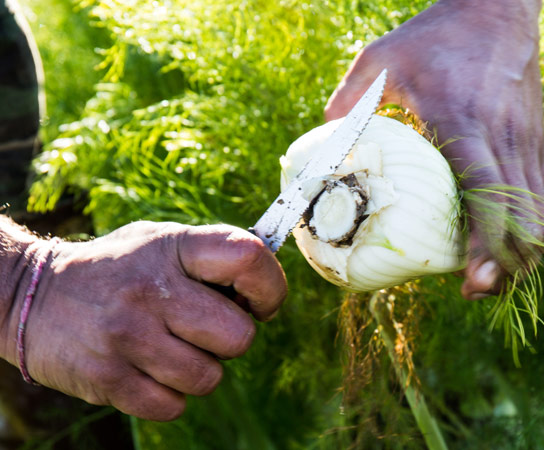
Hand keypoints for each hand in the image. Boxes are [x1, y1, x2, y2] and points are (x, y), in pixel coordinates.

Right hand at [6, 222, 285, 420]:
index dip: (270, 287)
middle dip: (231, 338)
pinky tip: (147, 369)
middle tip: (203, 329)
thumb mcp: (162, 242)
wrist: (34, 295)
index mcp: (173, 247)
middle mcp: (151, 290)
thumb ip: (214, 257)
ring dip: (199, 369)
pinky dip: (168, 395)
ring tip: (169, 347)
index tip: (259, 302)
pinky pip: (173, 406)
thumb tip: (269, 287)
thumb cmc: (119, 269)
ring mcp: (128, 336)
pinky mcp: (107, 379)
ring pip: (208, 378)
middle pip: (239, 336)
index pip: (249, 259)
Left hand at [325, 0, 543, 298]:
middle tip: (473, 292)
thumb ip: (350, 98)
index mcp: (466, 122)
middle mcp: (505, 139)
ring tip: (496, 291)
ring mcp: (526, 145)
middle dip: (501, 262)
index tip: (472, 279)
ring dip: (524, 260)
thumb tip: (321, 142)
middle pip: (517, 214)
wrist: (498, 9)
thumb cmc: (435, 36)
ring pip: (539, 215)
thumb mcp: (382, 58)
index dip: (485, 239)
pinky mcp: (537, 147)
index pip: (486, 190)